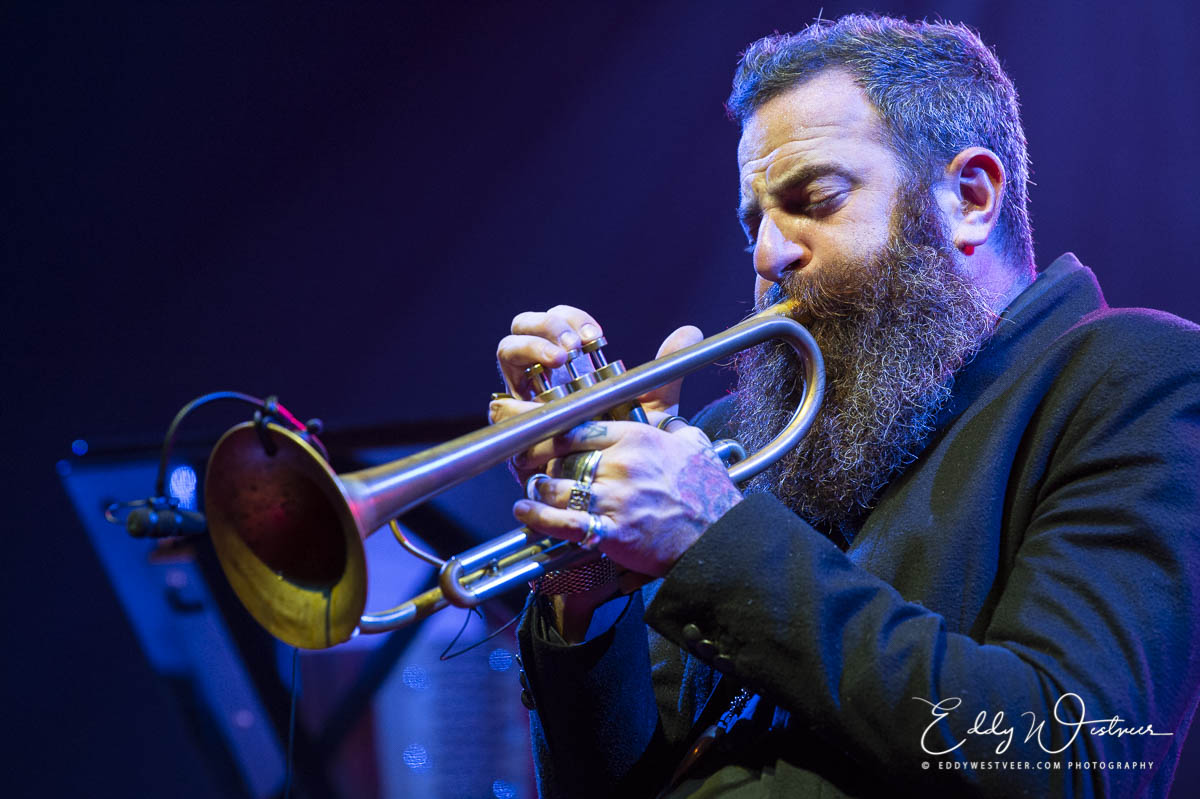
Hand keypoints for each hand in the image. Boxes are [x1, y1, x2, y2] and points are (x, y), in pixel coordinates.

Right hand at [491, 304, 702, 480]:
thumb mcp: (650, 411)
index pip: (554, 323)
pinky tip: (546, 407)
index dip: (568, 320)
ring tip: (559, 362)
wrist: (616, 496)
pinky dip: (521, 403)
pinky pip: (503, 410)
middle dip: (544, 330)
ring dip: (530, 352)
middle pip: (520, 331)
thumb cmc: (626, 450)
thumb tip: (690, 331)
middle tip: (572, 348)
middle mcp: (538, 379)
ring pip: (506, 359)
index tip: (596, 338)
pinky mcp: (514, 433)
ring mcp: (522, 403)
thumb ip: (665, 374)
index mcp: (565, 366)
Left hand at [509, 418, 743, 576]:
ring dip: (539, 489)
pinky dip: (539, 517)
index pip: (579, 426)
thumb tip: (666, 420)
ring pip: (558, 486)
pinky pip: (565, 522)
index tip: (539, 435)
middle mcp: (622, 463)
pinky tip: (526, 511)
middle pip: (562, 455)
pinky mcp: (613, 531)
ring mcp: (616, 498)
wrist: (720, 539)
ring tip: (532, 490)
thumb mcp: (693, 445)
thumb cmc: (708, 493)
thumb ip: (671, 427)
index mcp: (637, 438)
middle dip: (538, 459)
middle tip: (524, 462)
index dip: (552, 432)